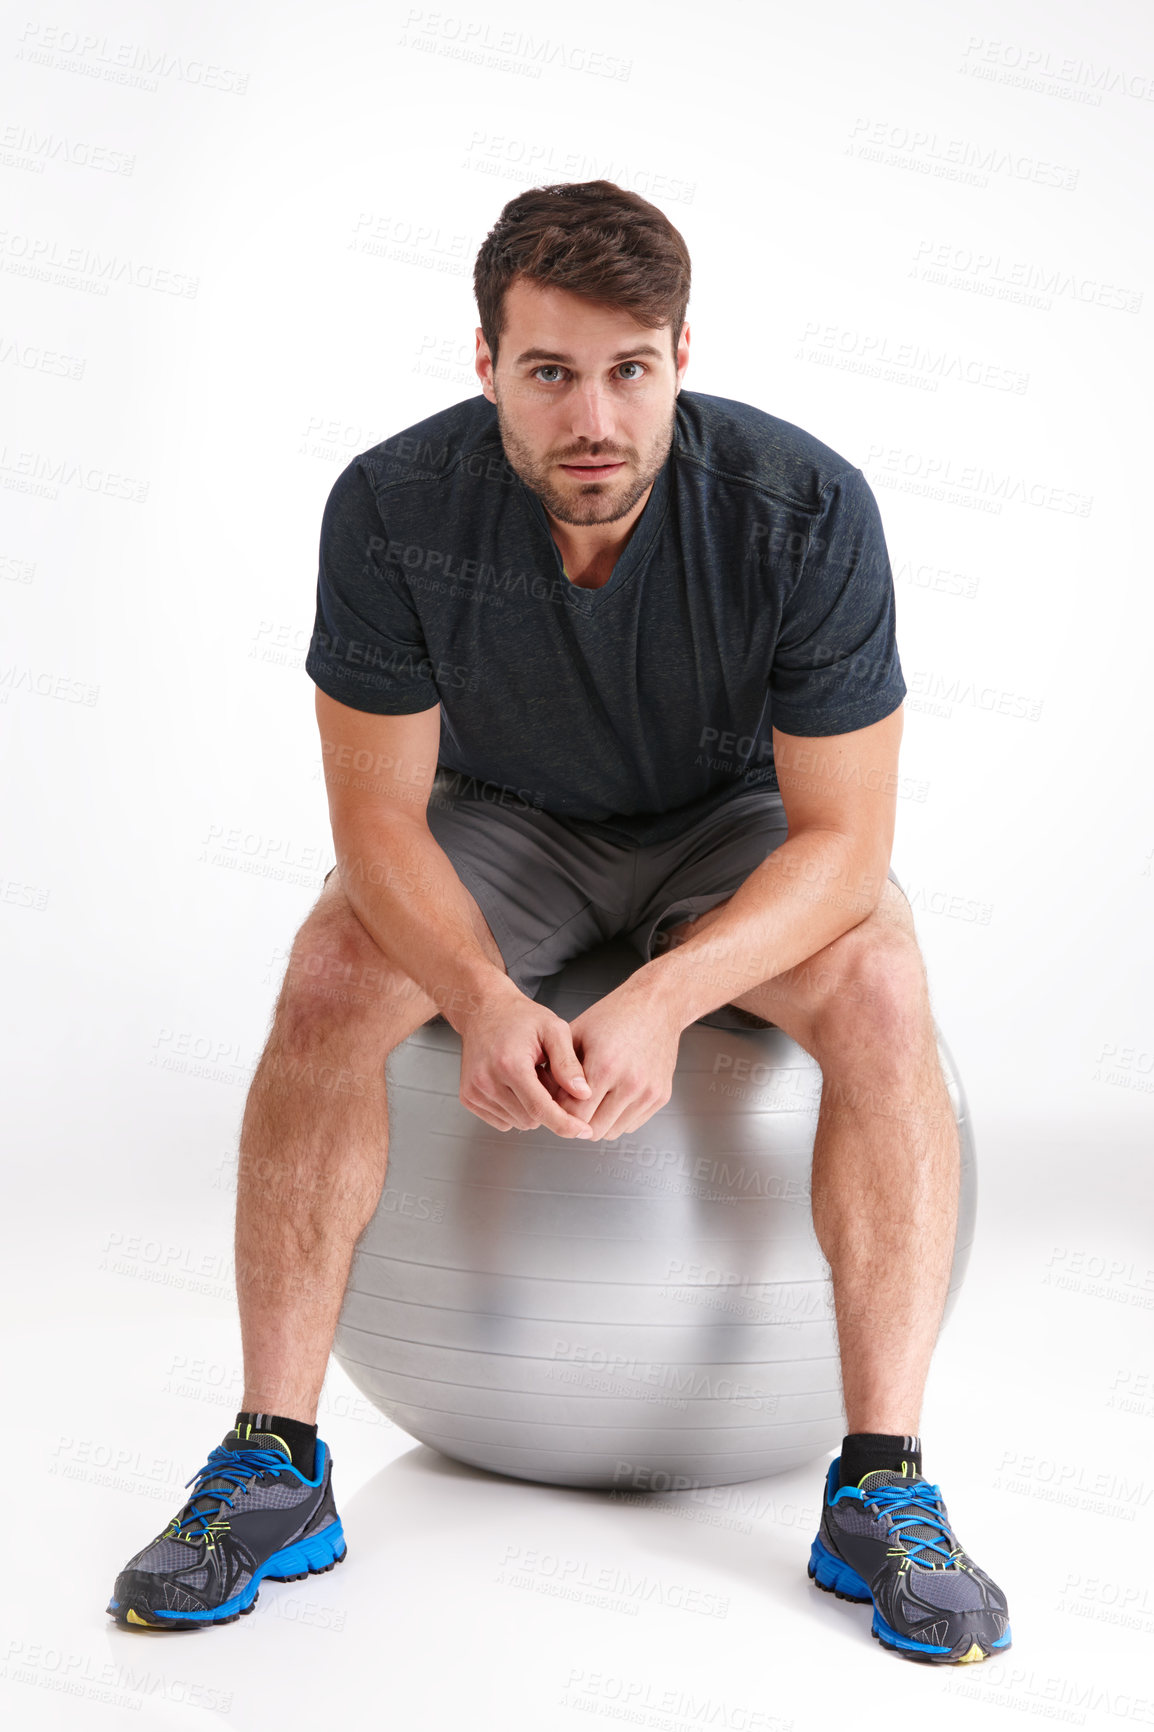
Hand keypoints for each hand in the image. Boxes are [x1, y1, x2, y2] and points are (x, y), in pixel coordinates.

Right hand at [457, 982, 595, 1137]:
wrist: (484, 1009)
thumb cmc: (519, 1016)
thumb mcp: (554, 1029)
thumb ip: (568, 1063)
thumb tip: (583, 1094)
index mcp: (510, 1064)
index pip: (541, 1109)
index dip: (565, 1124)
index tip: (583, 1131)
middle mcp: (487, 1081)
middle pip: (531, 1119)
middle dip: (548, 1107)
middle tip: (546, 1077)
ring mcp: (474, 1091)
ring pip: (518, 1123)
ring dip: (531, 1108)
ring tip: (530, 1077)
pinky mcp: (468, 1098)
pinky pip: (502, 1121)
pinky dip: (515, 1110)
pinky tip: (516, 1085)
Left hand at [538, 977, 681, 1141]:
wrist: (656, 1003)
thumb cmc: (615, 1015)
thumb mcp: (577, 1034)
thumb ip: (559, 1068)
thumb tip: (544, 1096)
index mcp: (604, 1066)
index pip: (572, 1113)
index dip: (559, 1111)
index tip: (554, 1104)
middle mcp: (629, 1082)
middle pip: (591, 1129)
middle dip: (576, 1121)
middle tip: (571, 1105)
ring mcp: (648, 1092)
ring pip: (611, 1132)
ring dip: (597, 1122)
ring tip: (591, 1100)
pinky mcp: (660, 1097)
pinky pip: (630, 1125)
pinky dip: (617, 1118)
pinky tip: (611, 1097)